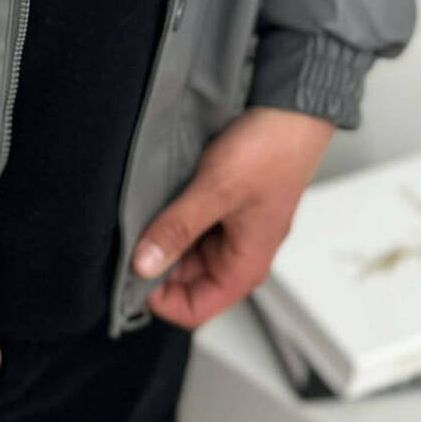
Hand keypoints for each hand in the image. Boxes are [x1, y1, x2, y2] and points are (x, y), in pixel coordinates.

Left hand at [130, 105, 337, 329]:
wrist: (292, 112)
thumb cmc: (272, 152)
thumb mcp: (215, 191)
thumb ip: (178, 229)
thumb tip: (144, 265)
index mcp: (244, 266)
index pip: (194, 310)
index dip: (160, 300)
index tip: (130, 275)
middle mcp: (238, 253)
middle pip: (185, 281)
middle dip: (156, 264)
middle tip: (128, 238)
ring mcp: (230, 228)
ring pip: (185, 250)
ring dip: (162, 237)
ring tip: (142, 213)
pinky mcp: (223, 205)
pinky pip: (190, 223)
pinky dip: (171, 216)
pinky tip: (157, 197)